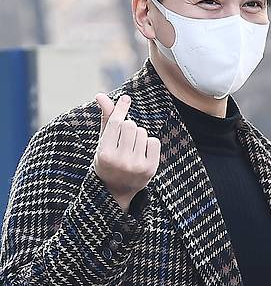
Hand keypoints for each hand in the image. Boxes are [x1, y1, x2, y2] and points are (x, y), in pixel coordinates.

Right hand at [93, 93, 160, 212]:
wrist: (117, 190)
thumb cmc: (108, 161)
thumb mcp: (102, 142)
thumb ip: (105, 119)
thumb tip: (101, 95)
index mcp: (104, 154)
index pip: (115, 124)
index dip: (121, 109)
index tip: (126, 99)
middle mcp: (121, 161)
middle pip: (130, 125)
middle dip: (127, 128)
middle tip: (123, 140)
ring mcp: (137, 166)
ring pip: (142, 132)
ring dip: (138, 136)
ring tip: (131, 148)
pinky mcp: (150, 169)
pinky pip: (154, 141)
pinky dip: (149, 143)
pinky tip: (141, 153)